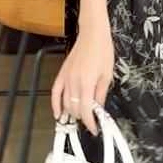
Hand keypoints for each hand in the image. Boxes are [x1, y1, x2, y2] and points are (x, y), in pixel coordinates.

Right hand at [50, 15, 113, 135]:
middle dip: (82, 117)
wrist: (93, 34)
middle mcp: (74, 82)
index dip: (90, 123)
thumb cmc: (102, 51)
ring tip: (78, 118)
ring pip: (65, 103)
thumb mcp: (107, 75)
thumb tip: (99, 109)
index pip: (86, 110)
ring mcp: (66, 78)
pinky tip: (58, 113)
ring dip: (71, 113)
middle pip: (74, 108)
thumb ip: (101, 94)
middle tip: (90, 120)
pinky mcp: (61, 74)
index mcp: (87, 83)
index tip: (94, 129)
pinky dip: (55, 104)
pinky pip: (55, 92)